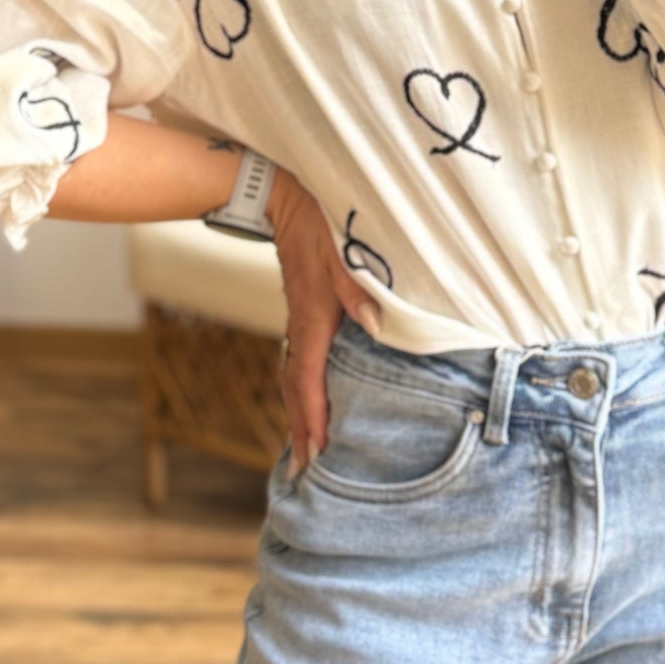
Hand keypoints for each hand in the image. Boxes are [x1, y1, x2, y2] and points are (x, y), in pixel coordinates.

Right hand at [265, 168, 380, 473]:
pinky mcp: (305, 311)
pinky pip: (300, 360)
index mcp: (314, 315)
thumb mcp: (347, 247)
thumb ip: (361, 286)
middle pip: (296, 386)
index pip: (309, 377)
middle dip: (301, 427)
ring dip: (299, 411)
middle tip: (305, 471)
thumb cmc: (324, 218)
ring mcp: (301, 318)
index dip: (313, 416)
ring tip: (305, 449)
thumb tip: (378, 324)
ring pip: (295, 375)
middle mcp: (303, 323)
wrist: (286, 193)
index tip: (316, 452)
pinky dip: (303, 388)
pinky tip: (312, 399)